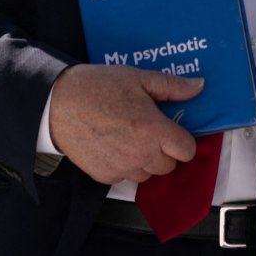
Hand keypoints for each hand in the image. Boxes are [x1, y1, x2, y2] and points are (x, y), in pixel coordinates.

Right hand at [47, 65, 201, 184]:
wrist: (57, 103)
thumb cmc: (96, 88)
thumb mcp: (138, 78)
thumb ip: (172, 86)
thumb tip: (198, 87)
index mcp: (153, 129)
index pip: (187, 151)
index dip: (182, 140)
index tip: (173, 130)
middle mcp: (140, 154)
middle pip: (168, 165)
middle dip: (164, 150)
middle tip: (148, 129)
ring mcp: (122, 168)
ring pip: (147, 174)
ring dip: (144, 160)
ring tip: (129, 135)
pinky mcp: (104, 176)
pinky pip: (125, 177)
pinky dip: (123, 165)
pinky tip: (113, 144)